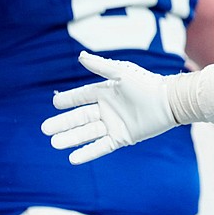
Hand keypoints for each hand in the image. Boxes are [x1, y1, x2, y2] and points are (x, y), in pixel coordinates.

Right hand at [42, 51, 181, 163]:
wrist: (168, 102)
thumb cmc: (147, 84)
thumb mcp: (122, 73)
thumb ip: (101, 66)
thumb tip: (80, 56)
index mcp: (105, 93)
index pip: (81, 97)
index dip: (68, 100)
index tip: (54, 103)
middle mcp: (106, 110)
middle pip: (79, 118)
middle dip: (62, 123)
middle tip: (45, 129)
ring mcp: (113, 125)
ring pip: (87, 133)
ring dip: (70, 138)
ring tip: (54, 143)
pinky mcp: (121, 138)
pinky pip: (100, 147)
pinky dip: (87, 152)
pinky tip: (72, 158)